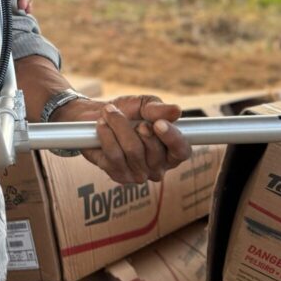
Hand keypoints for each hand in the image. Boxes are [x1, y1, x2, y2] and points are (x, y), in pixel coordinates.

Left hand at [52, 95, 190, 183]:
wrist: (98, 116)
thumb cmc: (128, 112)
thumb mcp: (144, 105)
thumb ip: (158, 109)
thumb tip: (176, 112)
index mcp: (172, 150)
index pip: (181, 151)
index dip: (172, 138)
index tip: (158, 123)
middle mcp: (158, 167)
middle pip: (153, 151)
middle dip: (135, 126)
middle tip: (121, 111)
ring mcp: (139, 174)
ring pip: (132, 151)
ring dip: (117, 126)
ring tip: (109, 113)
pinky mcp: (118, 176)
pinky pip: (114, 155)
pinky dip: (106, 135)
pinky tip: (101, 125)